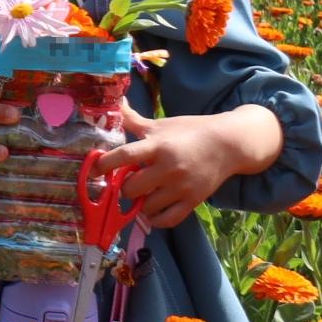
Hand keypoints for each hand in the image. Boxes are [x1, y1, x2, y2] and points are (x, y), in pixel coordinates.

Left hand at [93, 103, 281, 228]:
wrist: (228, 144)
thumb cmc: (190, 131)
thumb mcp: (161, 124)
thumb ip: (134, 120)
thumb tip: (115, 103)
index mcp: (157, 146)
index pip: (123, 157)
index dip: (103, 165)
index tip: (94, 170)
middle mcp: (168, 168)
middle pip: (132, 188)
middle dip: (123, 187)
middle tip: (126, 183)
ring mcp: (182, 186)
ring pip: (147, 206)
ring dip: (139, 203)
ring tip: (141, 195)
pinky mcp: (194, 200)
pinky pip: (169, 219)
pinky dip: (156, 219)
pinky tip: (152, 211)